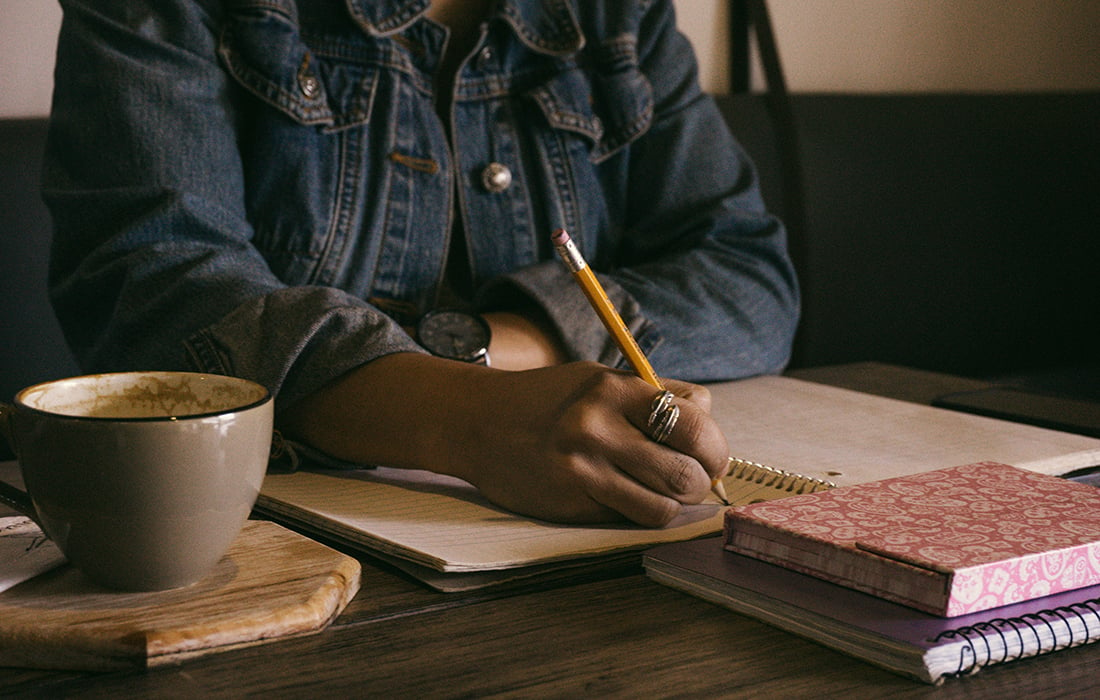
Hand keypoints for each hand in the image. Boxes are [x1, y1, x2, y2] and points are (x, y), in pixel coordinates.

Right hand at [460, 362, 729, 525]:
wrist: (477, 422)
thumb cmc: (550, 399)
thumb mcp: (601, 378)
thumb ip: (656, 394)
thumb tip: (710, 422)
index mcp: (614, 389)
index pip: (695, 424)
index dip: (715, 447)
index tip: (710, 455)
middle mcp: (598, 429)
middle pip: (685, 472)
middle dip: (700, 481)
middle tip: (693, 478)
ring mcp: (583, 471)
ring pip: (663, 507)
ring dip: (673, 504)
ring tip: (662, 491)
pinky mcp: (570, 503)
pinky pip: (628, 518)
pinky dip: (639, 511)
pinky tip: (626, 494)